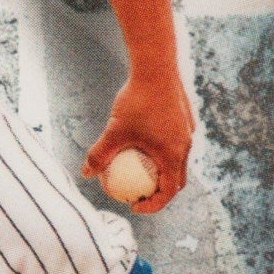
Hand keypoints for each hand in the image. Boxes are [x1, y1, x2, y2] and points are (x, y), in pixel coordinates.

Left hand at [83, 70, 194, 213]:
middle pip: (176, 178)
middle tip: (139, 193)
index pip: (168, 192)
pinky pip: (175, 141)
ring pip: (177, 159)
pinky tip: (142, 140)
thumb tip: (86, 173)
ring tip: (140, 169)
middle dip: (159, 191)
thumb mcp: (114, 130)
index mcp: (173, 155)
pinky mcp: (185, 118)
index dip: (153, 205)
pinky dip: (162, 150)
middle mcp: (185, 146)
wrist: (156, 67)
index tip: (135, 206)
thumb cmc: (136, 100)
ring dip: (162, 169)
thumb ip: (100, 154)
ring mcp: (187, 132)